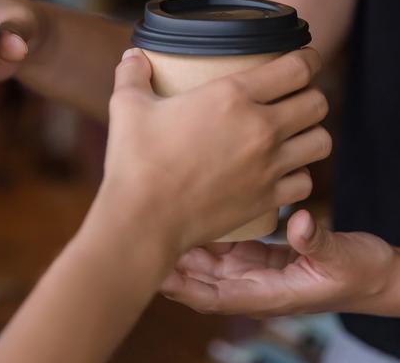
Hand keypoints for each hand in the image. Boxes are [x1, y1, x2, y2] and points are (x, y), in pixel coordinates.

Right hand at [90, 47, 330, 254]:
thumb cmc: (136, 161)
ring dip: (311, 133)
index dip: (308, 59)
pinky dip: (299, 175)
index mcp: (232, 96)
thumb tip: (133, 55)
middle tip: (292, 98)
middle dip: (309, 95)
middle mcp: (260, 128)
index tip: (303, 60)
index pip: (297, 68)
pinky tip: (281, 172)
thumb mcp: (127, 107)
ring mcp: (267, 166)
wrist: (144, 219)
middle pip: (318, 102)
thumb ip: (132, 74)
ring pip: (321, 141)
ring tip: (293, 134)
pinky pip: (306, 182)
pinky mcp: (266, 199)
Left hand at [161, 209, 399, 316]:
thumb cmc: (360, 272)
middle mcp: (253, 285)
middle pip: (200, 280)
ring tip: (153, 226)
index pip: (214, 296)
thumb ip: (318, 243)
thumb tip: (300, 223)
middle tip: (141, 240)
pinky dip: (202, 236)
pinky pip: (222, 249)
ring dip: (181, 250)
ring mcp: (252, 270)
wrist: (372, 274)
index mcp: (268, 294)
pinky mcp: (256, 256)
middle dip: (170, 267)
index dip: (183, 287)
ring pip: (206, 264)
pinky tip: (186, 218)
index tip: (156, 273)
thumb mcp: (343, 258)